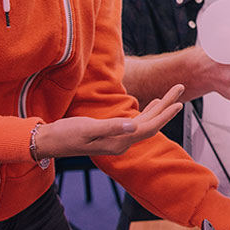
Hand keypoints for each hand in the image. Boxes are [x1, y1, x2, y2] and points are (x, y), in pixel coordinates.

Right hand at [35, 84, 184, 158]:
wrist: (49, 142)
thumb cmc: (65, 134)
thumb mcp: (87, 129)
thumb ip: (110, 128)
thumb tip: (132, 126)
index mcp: (119, 142)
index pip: (148, 128)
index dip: (164, 115)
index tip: (178, 103)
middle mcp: (123, 142)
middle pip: (152, 123)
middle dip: (167, 105)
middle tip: (180, 87)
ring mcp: (119, 138)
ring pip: (146, 122)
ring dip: (159, 107)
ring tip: (172, 93)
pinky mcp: (114, 134)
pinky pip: (137, 122)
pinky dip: (147, 112)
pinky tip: (153, 103)